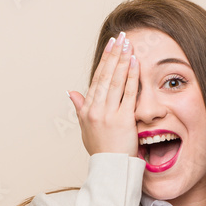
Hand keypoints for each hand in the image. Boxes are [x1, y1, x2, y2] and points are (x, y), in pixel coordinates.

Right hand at [67, 31, 139, 157]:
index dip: (104, 60)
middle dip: (113, 54)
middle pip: (105, 76)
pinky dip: (131, 77)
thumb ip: (79, 108)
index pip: (96, 79)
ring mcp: (108, 114)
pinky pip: (128, 93)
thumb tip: (71, 92)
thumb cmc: (100, 150)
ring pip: (115, 81)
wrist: (110, 168)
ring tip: (128, 44)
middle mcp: (95, 109)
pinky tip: (135, 63)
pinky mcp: (122, 120)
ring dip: (122, 60)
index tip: (110, 46)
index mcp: (86, 109)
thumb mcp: (85, 129)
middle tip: (120, 37)